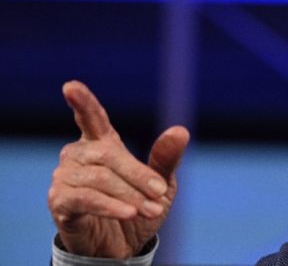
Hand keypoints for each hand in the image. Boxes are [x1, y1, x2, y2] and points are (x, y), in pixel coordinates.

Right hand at [48, 81, 189, 258]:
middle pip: (108, 155)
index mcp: (102, 144)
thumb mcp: (160, 184)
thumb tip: (181, 130)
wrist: (123, 247)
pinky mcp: (60, 202)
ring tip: (152, 209)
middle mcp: (78, 155)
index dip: (83, 103)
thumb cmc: (138, 208)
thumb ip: (166, 158)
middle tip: (160, 194)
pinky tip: (129, 213)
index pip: (92, 119)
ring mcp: (65, 178)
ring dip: (130, 196)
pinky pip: (86, 199)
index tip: (70, 86)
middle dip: (138, 175)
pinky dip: (111, 206)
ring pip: (100, 179)